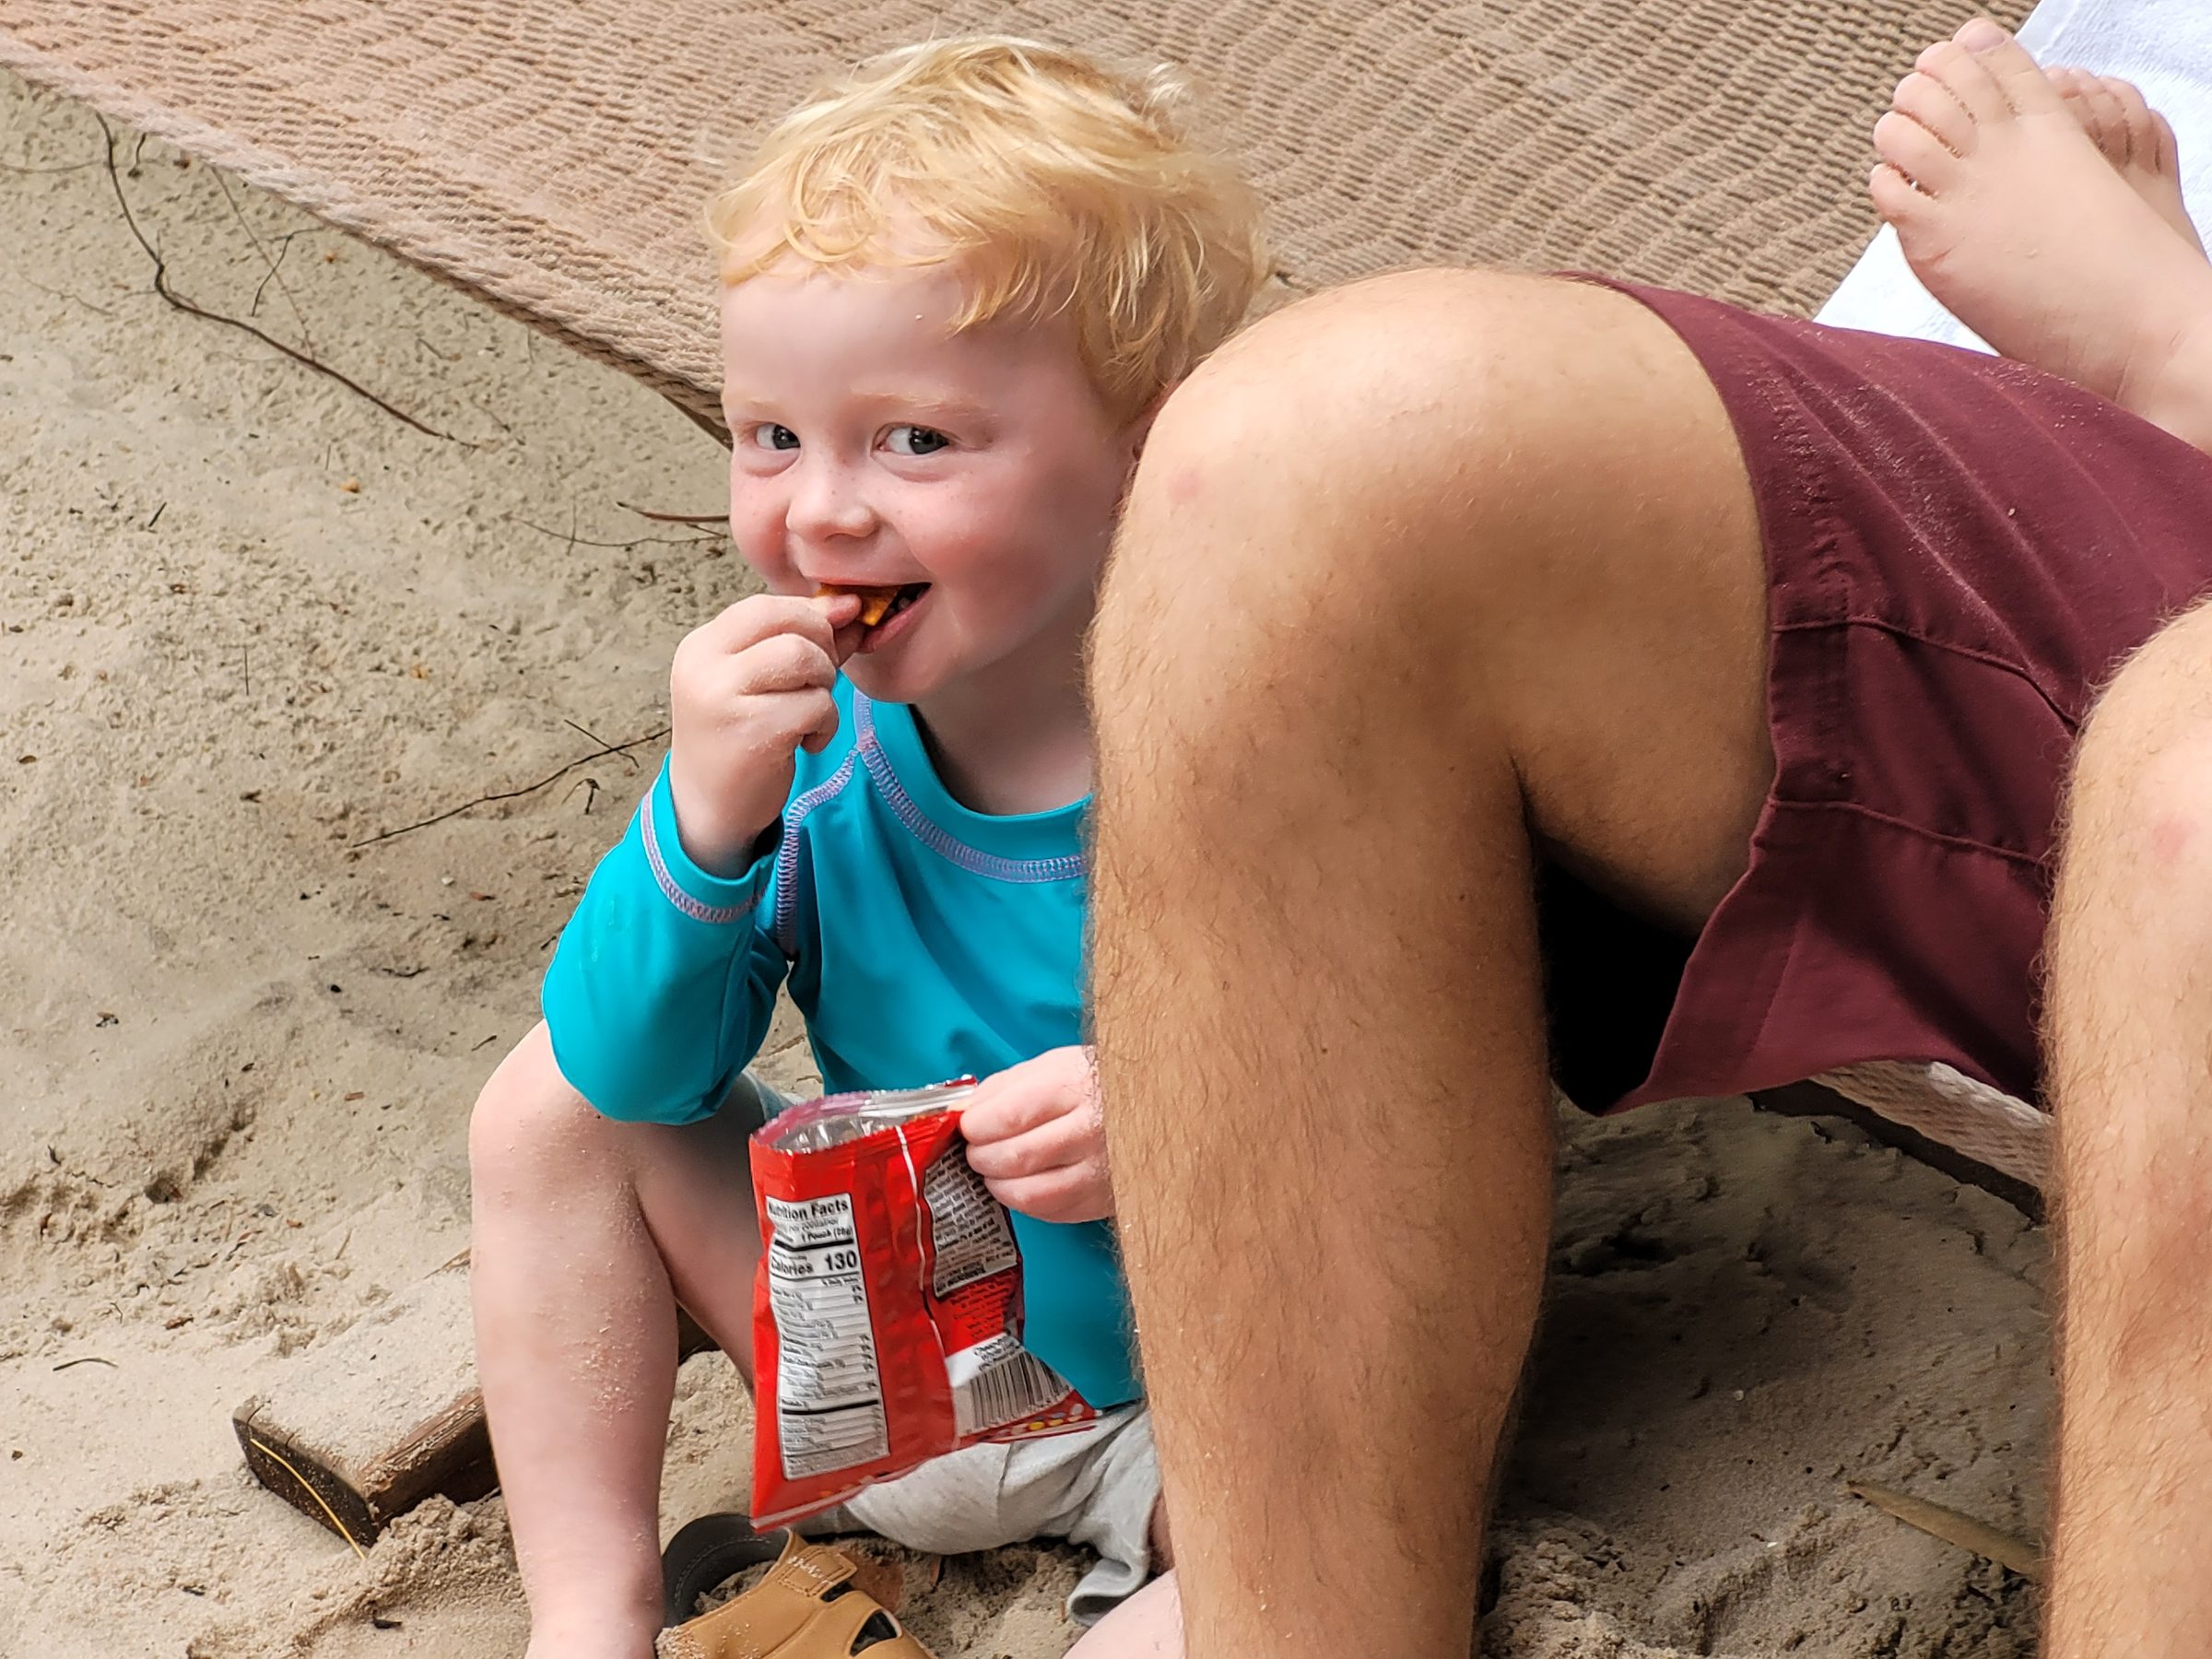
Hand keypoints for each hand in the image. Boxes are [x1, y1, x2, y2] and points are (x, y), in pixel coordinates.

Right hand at [665, 591, 863, 874]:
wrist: (709, 807)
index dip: (812, 615)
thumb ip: (801, 640)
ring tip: (810, 713)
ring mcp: (722, 698)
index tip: (836, 635)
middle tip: (818, 682)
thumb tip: (850, 606)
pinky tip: (807, 742)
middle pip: (790, 625)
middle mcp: (705, 665)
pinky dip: (825, 723)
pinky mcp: (750, 733)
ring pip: (804, 659)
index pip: (767, 605)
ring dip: (824, 686)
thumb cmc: (740, 738)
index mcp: (703, 645)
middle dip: (822, 648)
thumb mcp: (761, 681)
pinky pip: (815, 705)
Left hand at [960, 1047, 1111, 1223]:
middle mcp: (1092, 1131)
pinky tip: (1026, 1182)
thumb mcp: (1056, 1065)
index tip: (968, 1127)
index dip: (976, 1127)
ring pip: (1029, 1194)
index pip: (1007, 1116)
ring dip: (999, 1185)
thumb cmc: (1102, 1082)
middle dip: (981, 1157)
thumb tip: (963, 1112)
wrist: (1163, 1106)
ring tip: (997, 1169)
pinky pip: (1052, 1213)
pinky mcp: (1105, 1200)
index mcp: (1076, 1087)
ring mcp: (1101, 1171)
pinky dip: (1027, 1201)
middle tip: (978, 1150)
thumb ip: (1005, 1088)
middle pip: (1015, 1157)